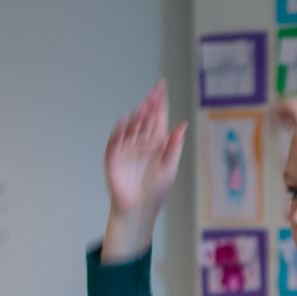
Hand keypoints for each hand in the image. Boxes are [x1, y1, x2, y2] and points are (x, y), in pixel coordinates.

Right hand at [102, 82, 187, 259]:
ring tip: (145, 106)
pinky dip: (120, 130)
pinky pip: (116, 140)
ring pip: (132, 127)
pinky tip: (126, 120)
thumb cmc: (156, 191)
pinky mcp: (114, 156)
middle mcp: (141, 142)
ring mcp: (127, 148)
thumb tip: (182, 126)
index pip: (158, 119)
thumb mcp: (169, 169)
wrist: (138, 209)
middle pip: (145, 119)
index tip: (161, 86)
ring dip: (138, 116)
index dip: (160, 103)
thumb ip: (173, 148)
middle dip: (150, 105)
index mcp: (156, 143)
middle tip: (154, 92)